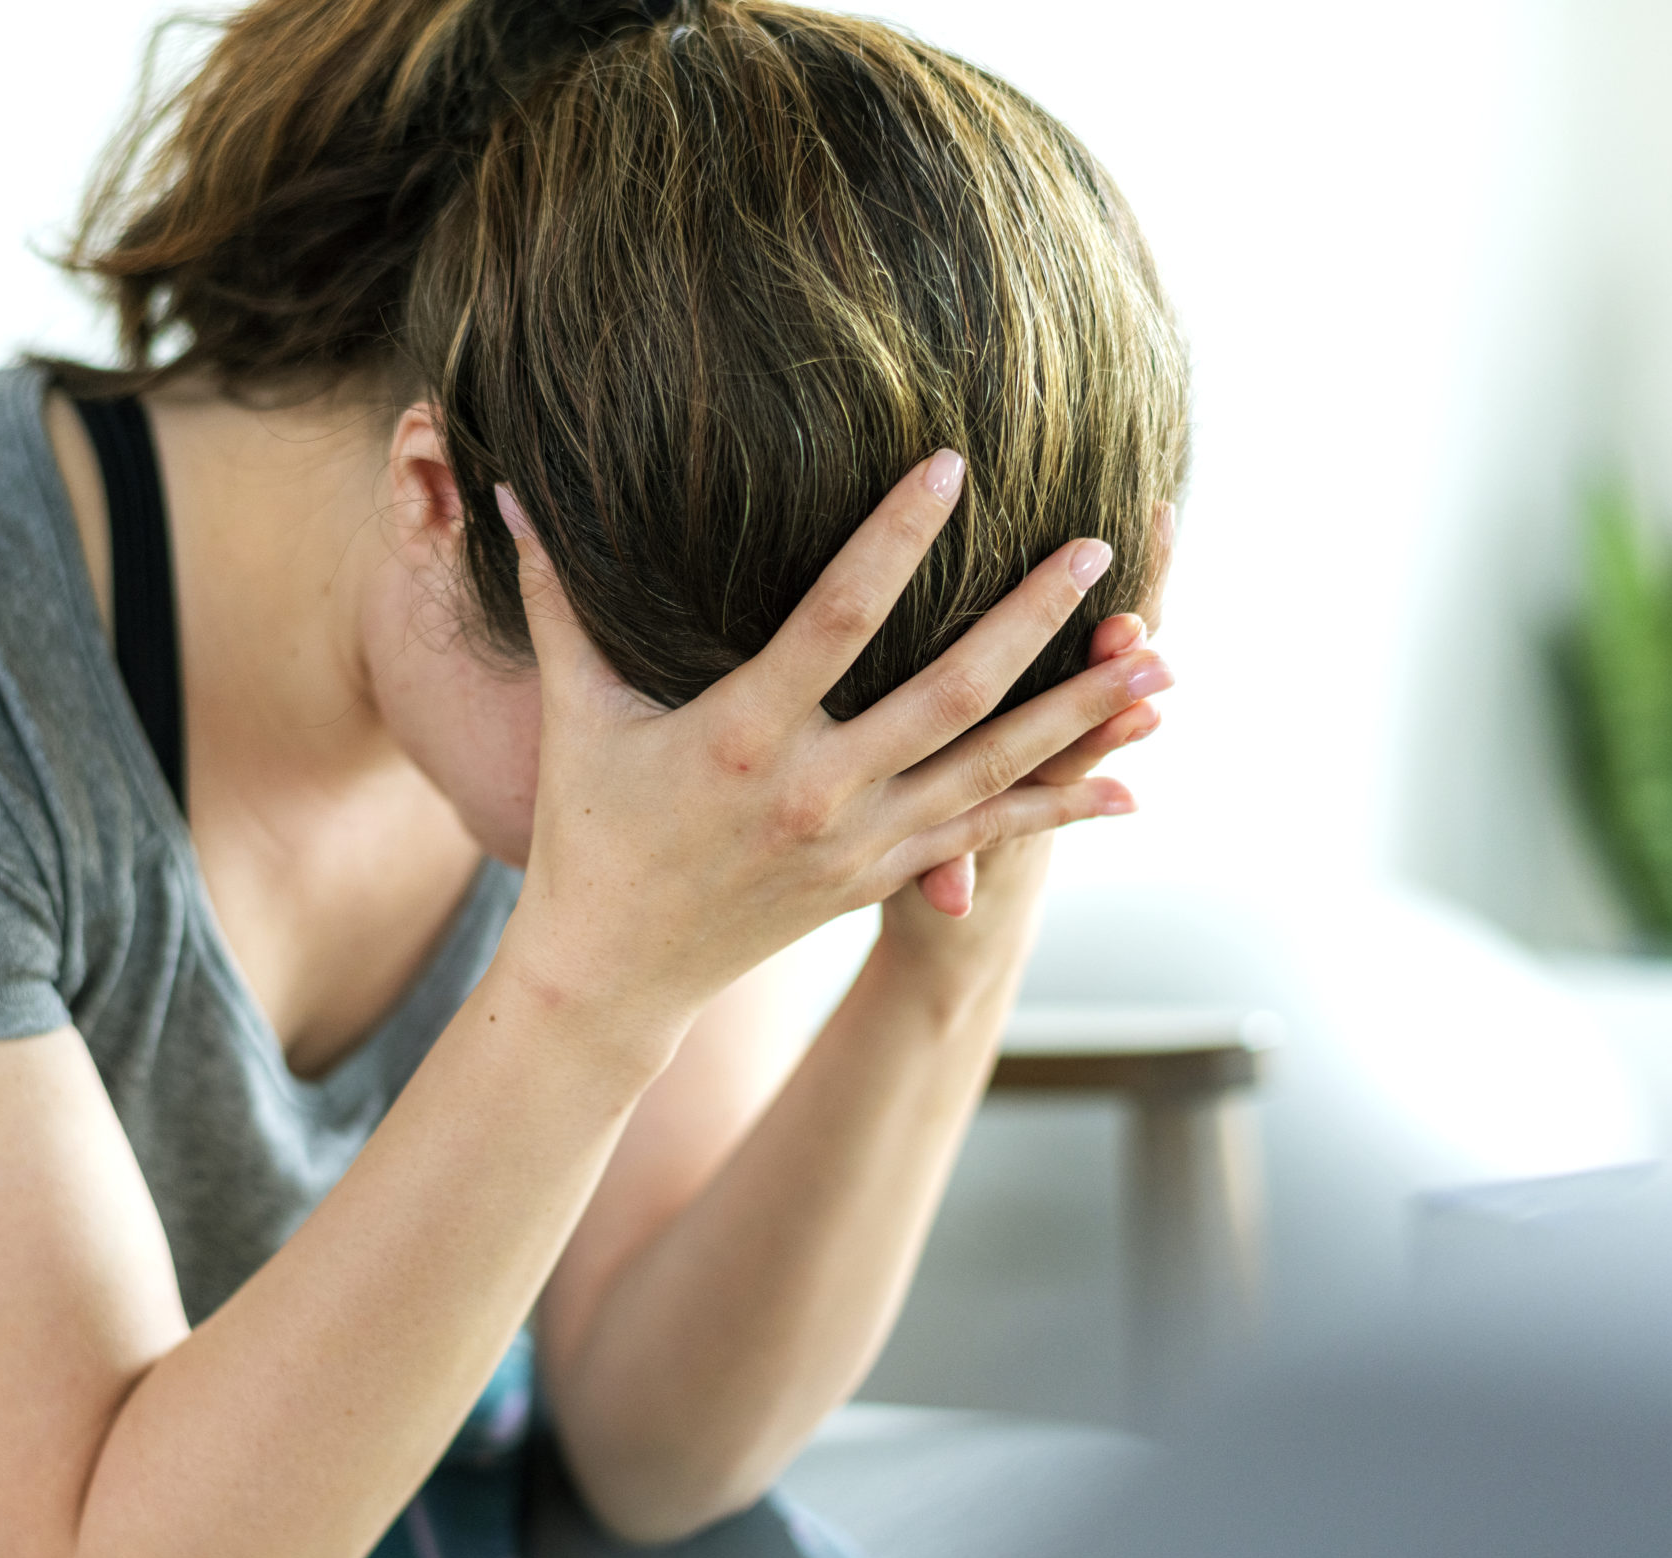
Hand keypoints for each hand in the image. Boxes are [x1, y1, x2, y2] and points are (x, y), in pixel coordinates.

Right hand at [493, 453, 1169, 1046]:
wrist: (616, 976)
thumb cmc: (592, 830)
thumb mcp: (576, 713)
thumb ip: (557, 600)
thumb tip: (510, 494)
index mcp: (743, 735)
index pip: (838, 617)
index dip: (899, 538)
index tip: (957, 467)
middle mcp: (817, 792)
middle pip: (950, 692)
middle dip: (1034, 619)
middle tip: (1100, 549)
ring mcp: (861, 843)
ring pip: (994, 766)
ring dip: (1082, 712)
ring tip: (1160, 660)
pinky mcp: (883, 878)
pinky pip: (990, 834)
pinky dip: (1064, 808)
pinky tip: (1135, 782)